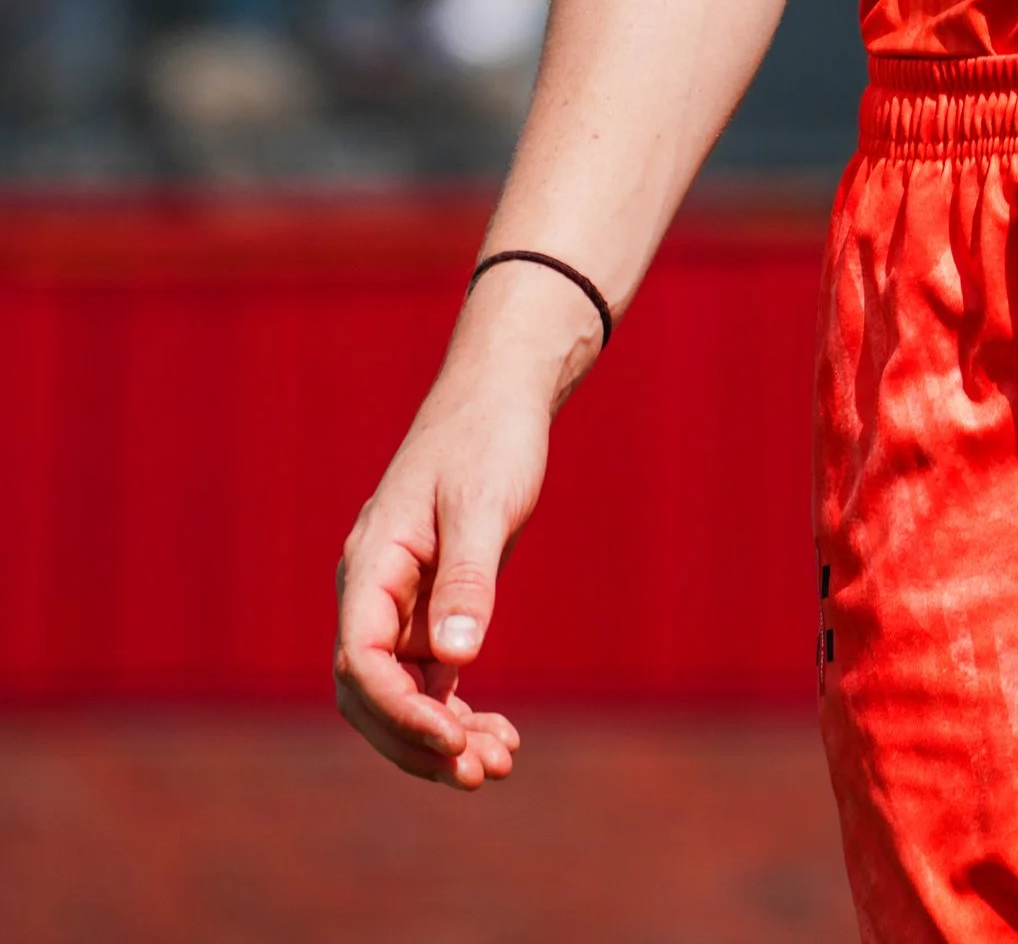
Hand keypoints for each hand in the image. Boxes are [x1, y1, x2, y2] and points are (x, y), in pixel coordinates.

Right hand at [333, 275, 597, 785]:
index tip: (452, 745)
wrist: (502, 396)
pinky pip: (430, 681)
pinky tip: (500, 735)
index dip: (400, 714)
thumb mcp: (484, 504)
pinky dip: (457, 712)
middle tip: (481, 774)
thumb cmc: (489, 438)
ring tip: (502, 762)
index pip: (362, 663)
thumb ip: (468, 580)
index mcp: (369, 566)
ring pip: (403, 696)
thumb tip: (456, 659)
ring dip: (443, 737)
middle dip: (419, 742)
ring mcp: (398, 606)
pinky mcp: (429, 610)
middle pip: (373, 696)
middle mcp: (372, 593)